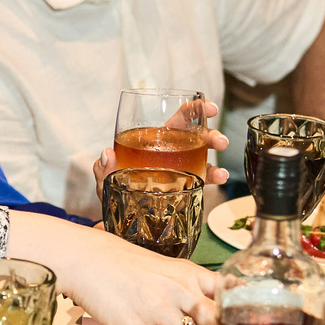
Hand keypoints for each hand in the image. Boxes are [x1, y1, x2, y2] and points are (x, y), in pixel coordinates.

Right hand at [6, 212, 217, 324]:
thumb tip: (205, 308)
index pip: (228, 290)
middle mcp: (179, 290)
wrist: (86, 261)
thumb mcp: (163, 268)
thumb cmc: (121, 264)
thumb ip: (187, 286)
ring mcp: (160, 310)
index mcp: (188, 273)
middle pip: (218, 320)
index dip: (246, 311)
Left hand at [93, 99, 229, 202]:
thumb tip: (106, 154)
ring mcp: (181, 168)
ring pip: (203, 158)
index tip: (208, 107)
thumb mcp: (106, 178)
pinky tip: (219, 181)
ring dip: (216, 161)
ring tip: (222, 173)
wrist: (121, 218)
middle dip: (211, 135)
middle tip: (221, 142)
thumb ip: (103, 168)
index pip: (178, 118)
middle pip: (197, 135)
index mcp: (157, 138)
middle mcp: (173, 149)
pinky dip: (213, 179)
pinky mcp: (186, 186)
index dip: (194, 109)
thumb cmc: (116, 190)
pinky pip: (203, 180)